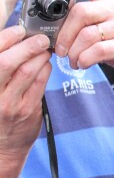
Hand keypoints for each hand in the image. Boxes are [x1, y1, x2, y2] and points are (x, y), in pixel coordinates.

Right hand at [0, 25, 51, 177]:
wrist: (4, 147)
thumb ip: (2, 68)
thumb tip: (14, 40)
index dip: (7, 38)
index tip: (19, 30)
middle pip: (8, 61)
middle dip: (26, 45)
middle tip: (40, 39)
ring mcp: (10, 103)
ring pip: (26, 72)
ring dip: (39, 56)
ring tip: (44, 50)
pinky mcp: (28, 111)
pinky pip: (39, 85)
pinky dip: (45, 70)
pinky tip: (46, 65)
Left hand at [54, 0, 113, 94]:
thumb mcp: (108, 28)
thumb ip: (88, 23)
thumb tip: (58, 29)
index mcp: (109, 3)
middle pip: (81, 12)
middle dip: (65, 34)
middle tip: (60, 50)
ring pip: (86, 35)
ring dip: (74, 52)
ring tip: (73, 62)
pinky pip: (97, 51)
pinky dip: (84, 60)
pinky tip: (82, 64)